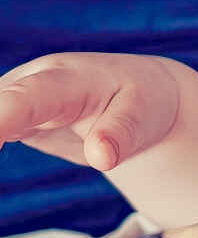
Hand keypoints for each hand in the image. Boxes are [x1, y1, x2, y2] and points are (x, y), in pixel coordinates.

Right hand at [0, 52, 180, 170]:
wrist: (141, 92)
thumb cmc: (143, 103)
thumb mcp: (143, 115)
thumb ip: (121, 134)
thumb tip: (102, 157)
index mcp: (63, 79)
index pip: (23, 99)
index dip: (0, 118)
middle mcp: (29, 82)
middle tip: (0, 147)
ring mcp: (14, 98)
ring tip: (16, 149)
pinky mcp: (8, 116)